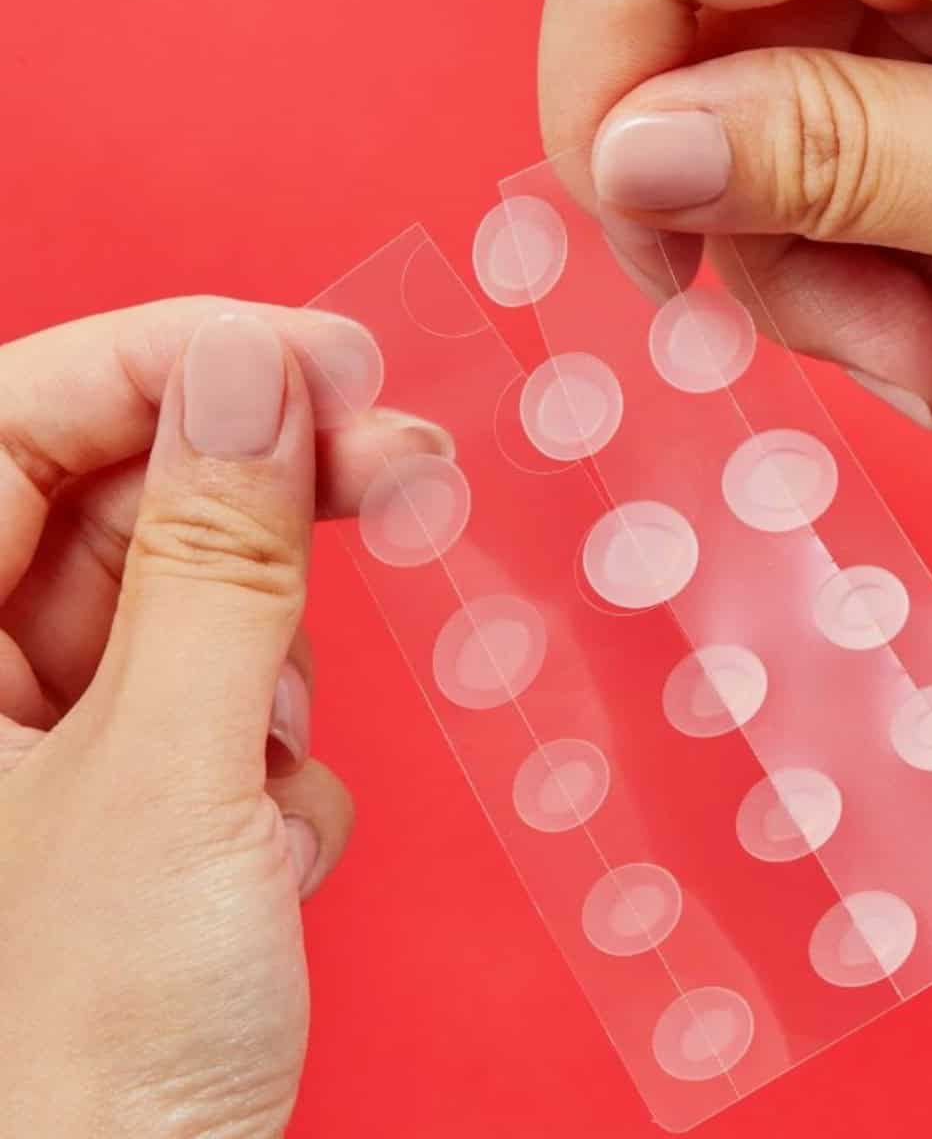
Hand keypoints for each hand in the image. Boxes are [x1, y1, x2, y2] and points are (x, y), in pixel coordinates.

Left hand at [0, 301, 447, 1135]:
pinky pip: (224, 708)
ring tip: (271, 777)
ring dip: (273, 671)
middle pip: (128, 507)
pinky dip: (274, 760)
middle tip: (402, 467)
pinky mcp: (128, 803)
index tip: (322, 356)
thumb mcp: (171, 776)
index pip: (22, 422)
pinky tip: (268, 853)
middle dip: (270, 498)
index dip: (175, 363)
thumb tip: (256, 377)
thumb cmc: (82, 1064)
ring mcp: (48, 748)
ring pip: (195, 613)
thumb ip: (217, 564)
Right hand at [540, 0, 931, 427]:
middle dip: (769, 225)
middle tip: (885, 349)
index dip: (605, 111)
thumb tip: (634, 160)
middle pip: (708, 40)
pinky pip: (858, 107)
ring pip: (777, 95)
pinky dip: (899, 218)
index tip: (661, 260)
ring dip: (844, 247)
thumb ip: (833, 161)